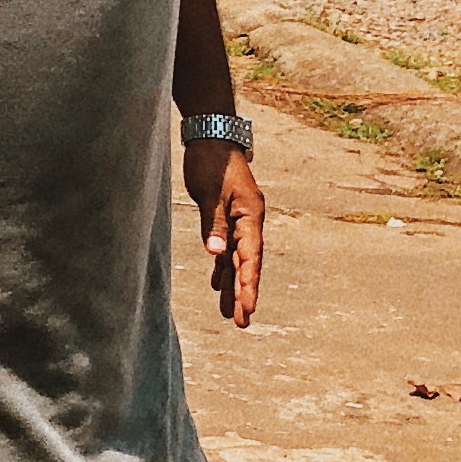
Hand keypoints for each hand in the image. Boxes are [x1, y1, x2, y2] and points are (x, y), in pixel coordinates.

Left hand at [183, 137, 264, 327]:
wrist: (212, 139)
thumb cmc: (211, 163)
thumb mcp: (210, 193)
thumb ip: (214, 223)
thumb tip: (218, 254)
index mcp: (250, 216)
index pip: (250, 256)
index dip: (249, 283)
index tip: (248, 306)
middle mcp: (248, 223)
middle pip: (248, 264)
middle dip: (245, 294)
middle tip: (243, 322)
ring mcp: (238, 222)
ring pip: (237, 260)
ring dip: (233, 286)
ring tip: (231, 315)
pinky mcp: (225, 220)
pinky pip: (226, 250)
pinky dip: (223, 268)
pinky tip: (217, 286)